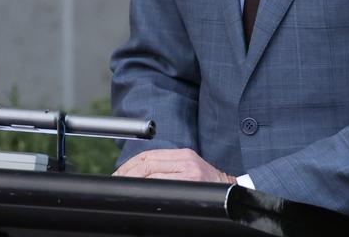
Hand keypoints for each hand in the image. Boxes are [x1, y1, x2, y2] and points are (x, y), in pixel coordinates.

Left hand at [112, 148, 236, 183]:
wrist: (232, 192)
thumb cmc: (208, 184)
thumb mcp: (190, 168)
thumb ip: (170, 167)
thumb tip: (141, 173)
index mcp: (183, 154)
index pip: (148, 156)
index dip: (129, 165)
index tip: (118, 174)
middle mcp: (185, 160)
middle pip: (147, 163)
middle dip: (126, 173)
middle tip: (116, 182)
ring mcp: (189, 173)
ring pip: (152, 173)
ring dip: (134, 181)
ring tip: (124, 188)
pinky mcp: (192, 184)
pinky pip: (163, 186)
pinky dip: (148, 189)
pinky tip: (141, 193)